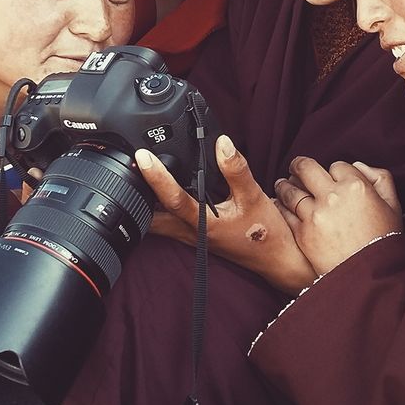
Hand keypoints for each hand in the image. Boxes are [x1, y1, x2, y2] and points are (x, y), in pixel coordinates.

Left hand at [136, 135, 318, 294]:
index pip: (173, 199)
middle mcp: (192, 234)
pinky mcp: (195, 238)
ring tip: (136, 176)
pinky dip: (159, 208)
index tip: (142, 156)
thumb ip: (236, 170)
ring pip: (156, 223)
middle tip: (127, 167)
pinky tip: (160, 194)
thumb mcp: (255, 197)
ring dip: (145, 203)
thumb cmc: (268, 234)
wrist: (278, 260)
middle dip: (137, 195)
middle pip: (151, 216)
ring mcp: (191, 238)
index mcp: (204, 224)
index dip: (156, 177)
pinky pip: (168, 223)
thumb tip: (221, 143)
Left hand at [274, 158, 402, 275]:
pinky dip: (279, 204)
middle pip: (306, 168)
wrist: (371, 278)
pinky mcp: (302, 233)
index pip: (336, 166)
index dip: (333, 171)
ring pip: (290, 189)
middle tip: (295, 167)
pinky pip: (284, 212)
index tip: (331, 177)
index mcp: (356, 187)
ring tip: (282, 184)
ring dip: (284, 184)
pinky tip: (279, 203)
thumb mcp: (393, 206)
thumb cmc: (385, 242)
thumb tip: (358, 167)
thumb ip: (380, 179)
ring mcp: (314, 215)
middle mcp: (333, 196)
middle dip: (299, 165)